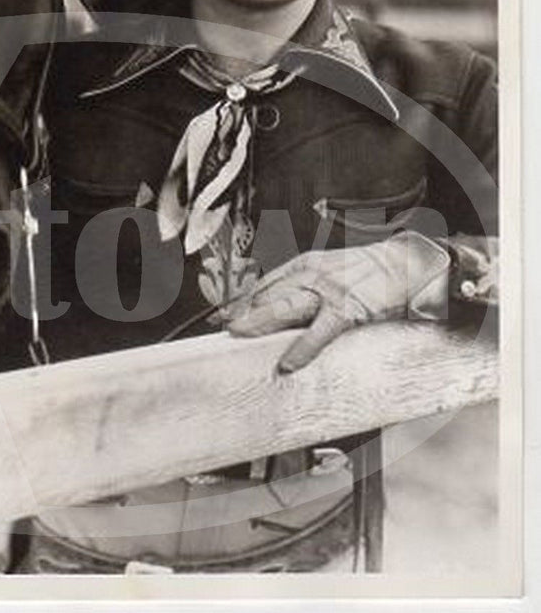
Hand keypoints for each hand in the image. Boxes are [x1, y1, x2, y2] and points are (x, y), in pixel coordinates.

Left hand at [225, 232, 450, 372]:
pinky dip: (301, 349)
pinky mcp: (347, 310)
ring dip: (258, 322)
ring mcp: (328, 291)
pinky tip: (288, 364)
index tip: (223, 314)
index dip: (242, 300)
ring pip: (284, 307)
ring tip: (238, 335)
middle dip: (241, 311)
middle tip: (220, 327)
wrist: (407, 262)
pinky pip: (318, 333)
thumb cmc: (369, 271)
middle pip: (267, 294)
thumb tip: (282, 308)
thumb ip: (307, 286)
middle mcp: (311, 273)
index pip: (265, 284)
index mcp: (305, 265)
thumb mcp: (331, 270)